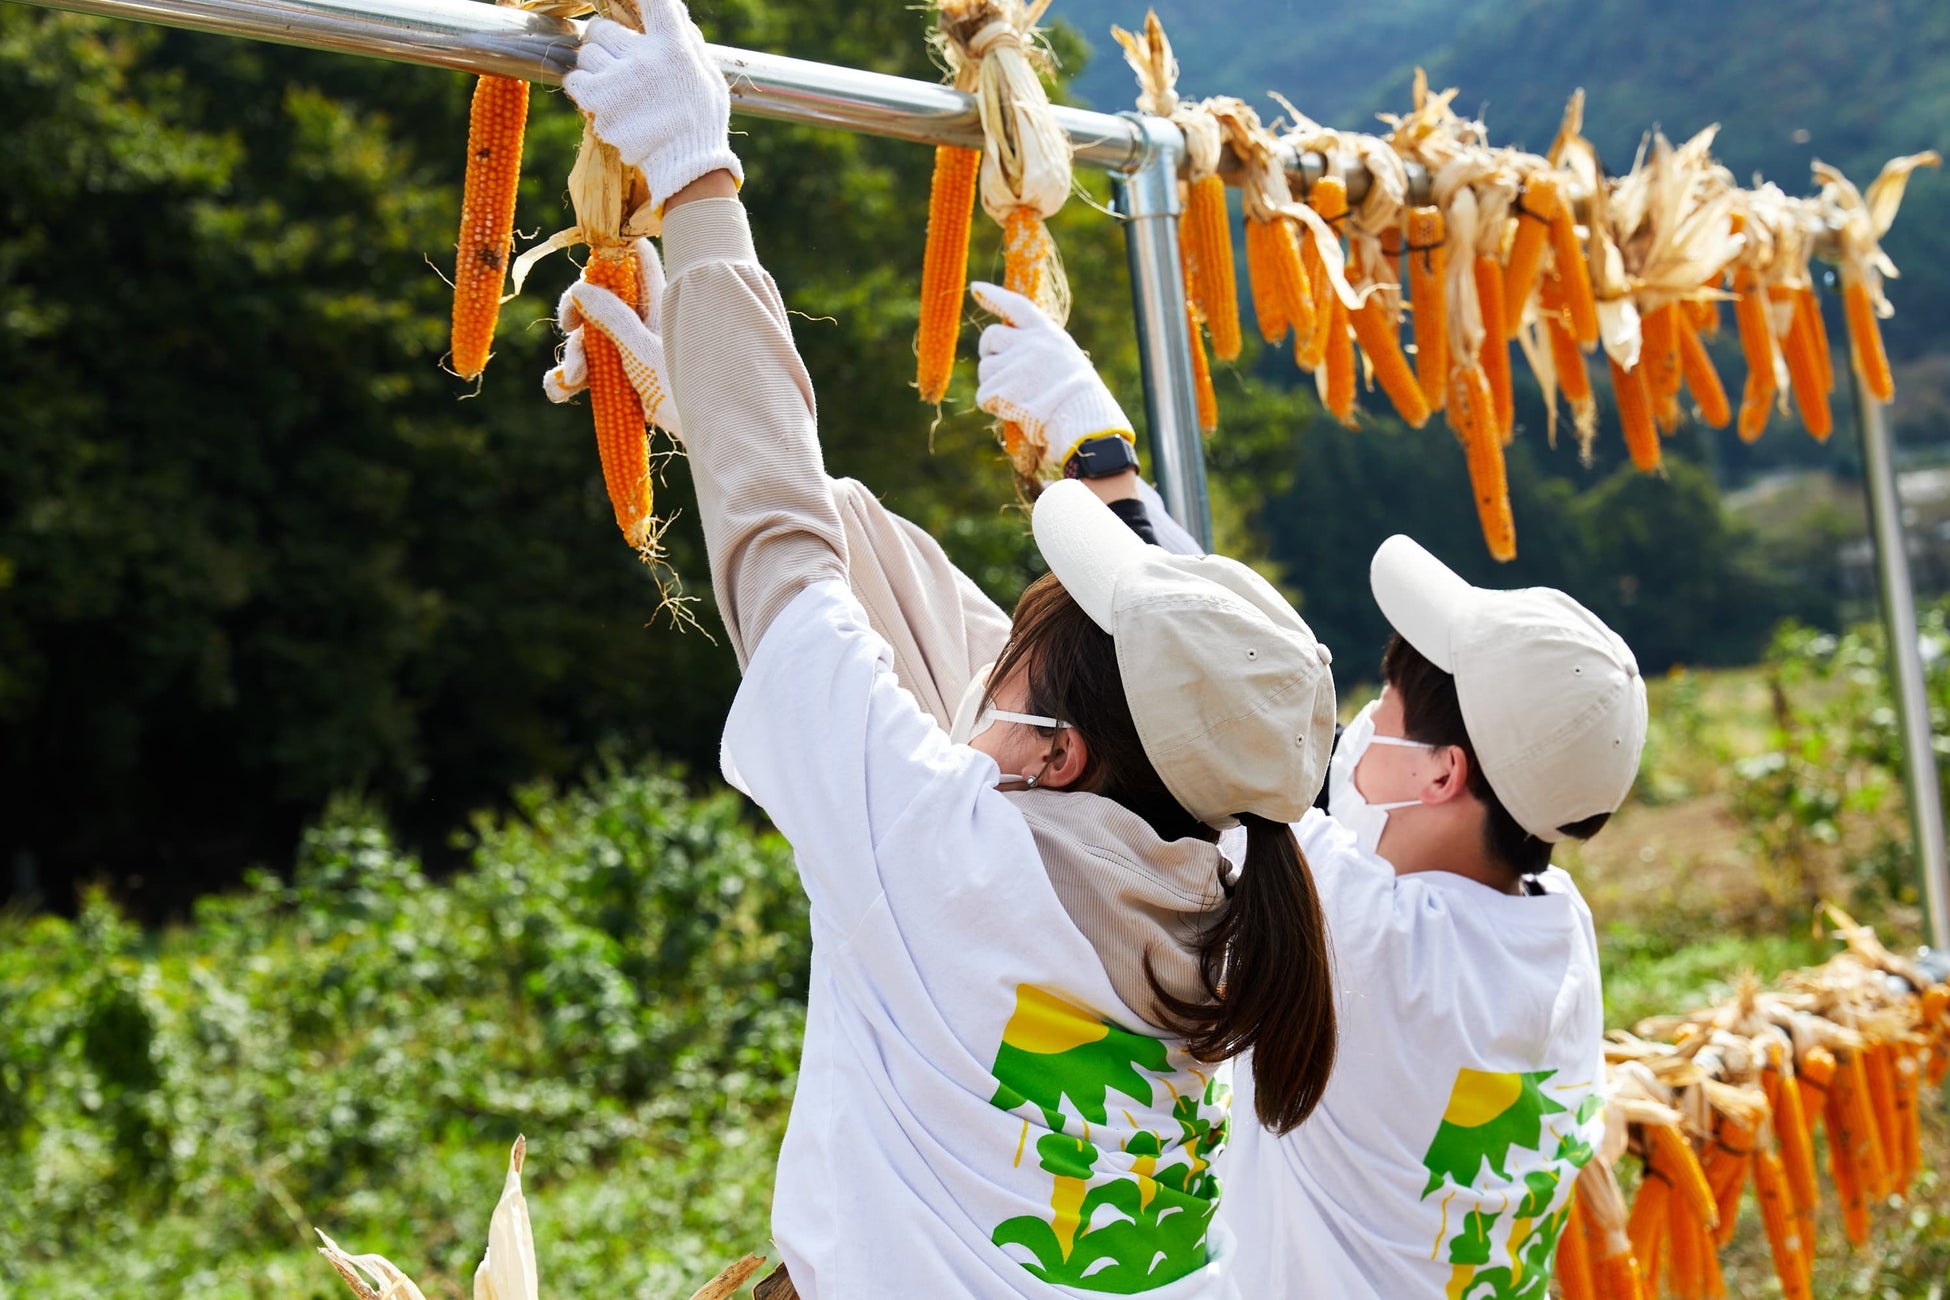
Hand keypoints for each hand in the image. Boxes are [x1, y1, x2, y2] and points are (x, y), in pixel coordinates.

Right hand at [544, 237, 682, 438]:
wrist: (704, 433)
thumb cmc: (682, 388)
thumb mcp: (642, 350)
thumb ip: (612, 317)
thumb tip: (581, 287)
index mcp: (656, 301)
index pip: (634, 257)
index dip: (608, 256)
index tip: (585, 277)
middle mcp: (642, 320)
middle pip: (597, 299)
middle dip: (578, 317)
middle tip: (570, 329)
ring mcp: (630, 349)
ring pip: (588, 338)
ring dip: (573, 357)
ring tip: (573, 382)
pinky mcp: (619, 378)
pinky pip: (587, 370)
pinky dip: (569, 379)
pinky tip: (559, 391)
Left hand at [564, 6, 742, 212]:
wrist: (688, 166)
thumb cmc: (702, 120)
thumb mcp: (708, 75)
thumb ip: (688, 40)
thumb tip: (671, 8)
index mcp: (674, 46)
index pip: (653, 0)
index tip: (628, 0)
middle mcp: (644, 58)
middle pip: (603, 27)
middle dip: (606, 39)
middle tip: (615, 55)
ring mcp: (619, 80)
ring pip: (587, 52)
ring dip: (595, 64)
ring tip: (611, 82)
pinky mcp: (600, 104)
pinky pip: (575, 80)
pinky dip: (582, 85)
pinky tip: (596, 94)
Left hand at [970, 281, 1132, 478]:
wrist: (1083, 419)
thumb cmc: (1079, 398)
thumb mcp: (1065, 361)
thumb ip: (1039, 350)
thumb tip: (1007, 352)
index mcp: (1047, 334)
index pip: (1016, 306)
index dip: (995, 297)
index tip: (976, 289)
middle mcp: (1029, 343)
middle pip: (991, 336)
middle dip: (989, 352)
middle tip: (999, 371)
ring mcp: (1014, 364)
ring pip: (985, 369)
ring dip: (993, 385)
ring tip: (1018, 399)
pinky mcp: (1003, 388)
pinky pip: (984, 395)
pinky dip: (994, 406)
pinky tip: (1015, 411)